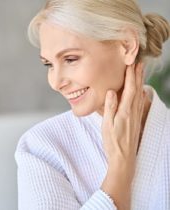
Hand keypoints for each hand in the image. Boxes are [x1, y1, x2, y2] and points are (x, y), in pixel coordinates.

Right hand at [100, 63, 145, 209]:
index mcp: (125, 112)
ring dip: (140, 82)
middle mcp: (133, 112)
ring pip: (140, 95)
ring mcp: (136, 116)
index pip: (129, 90)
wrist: (123, 157)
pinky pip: (140, 103)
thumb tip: (112, 91)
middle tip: (139, 63)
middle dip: (138, 75)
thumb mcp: (107, 125)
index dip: (131, 76)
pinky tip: (140, 92)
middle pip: (137, 90)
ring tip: (140, 73)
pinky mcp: (136, 120)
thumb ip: (110, 107)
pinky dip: (140, 93)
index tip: (131, 64)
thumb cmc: (113, 142)